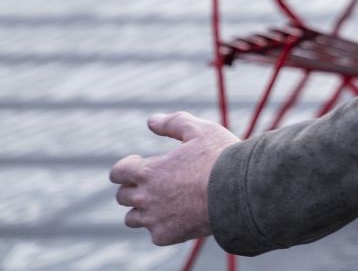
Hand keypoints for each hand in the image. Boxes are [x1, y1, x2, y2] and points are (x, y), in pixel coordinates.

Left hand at [111, 112, 239, 246]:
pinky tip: (180, 217)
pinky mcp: (166, 236)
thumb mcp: (201, 130)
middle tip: (154, 182)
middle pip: (122, 196)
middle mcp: (145, 197)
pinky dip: (164, 226)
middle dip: (134, 188)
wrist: (239, 192)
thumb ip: (173, 123)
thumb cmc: (220, 158)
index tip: (139, 163)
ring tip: (163, 202)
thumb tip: (152, 120)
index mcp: (148, 171)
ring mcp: (154, 219)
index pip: (117, 172)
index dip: (126, 167)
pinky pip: (156, 234)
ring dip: (143, 210)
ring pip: (133, 218)